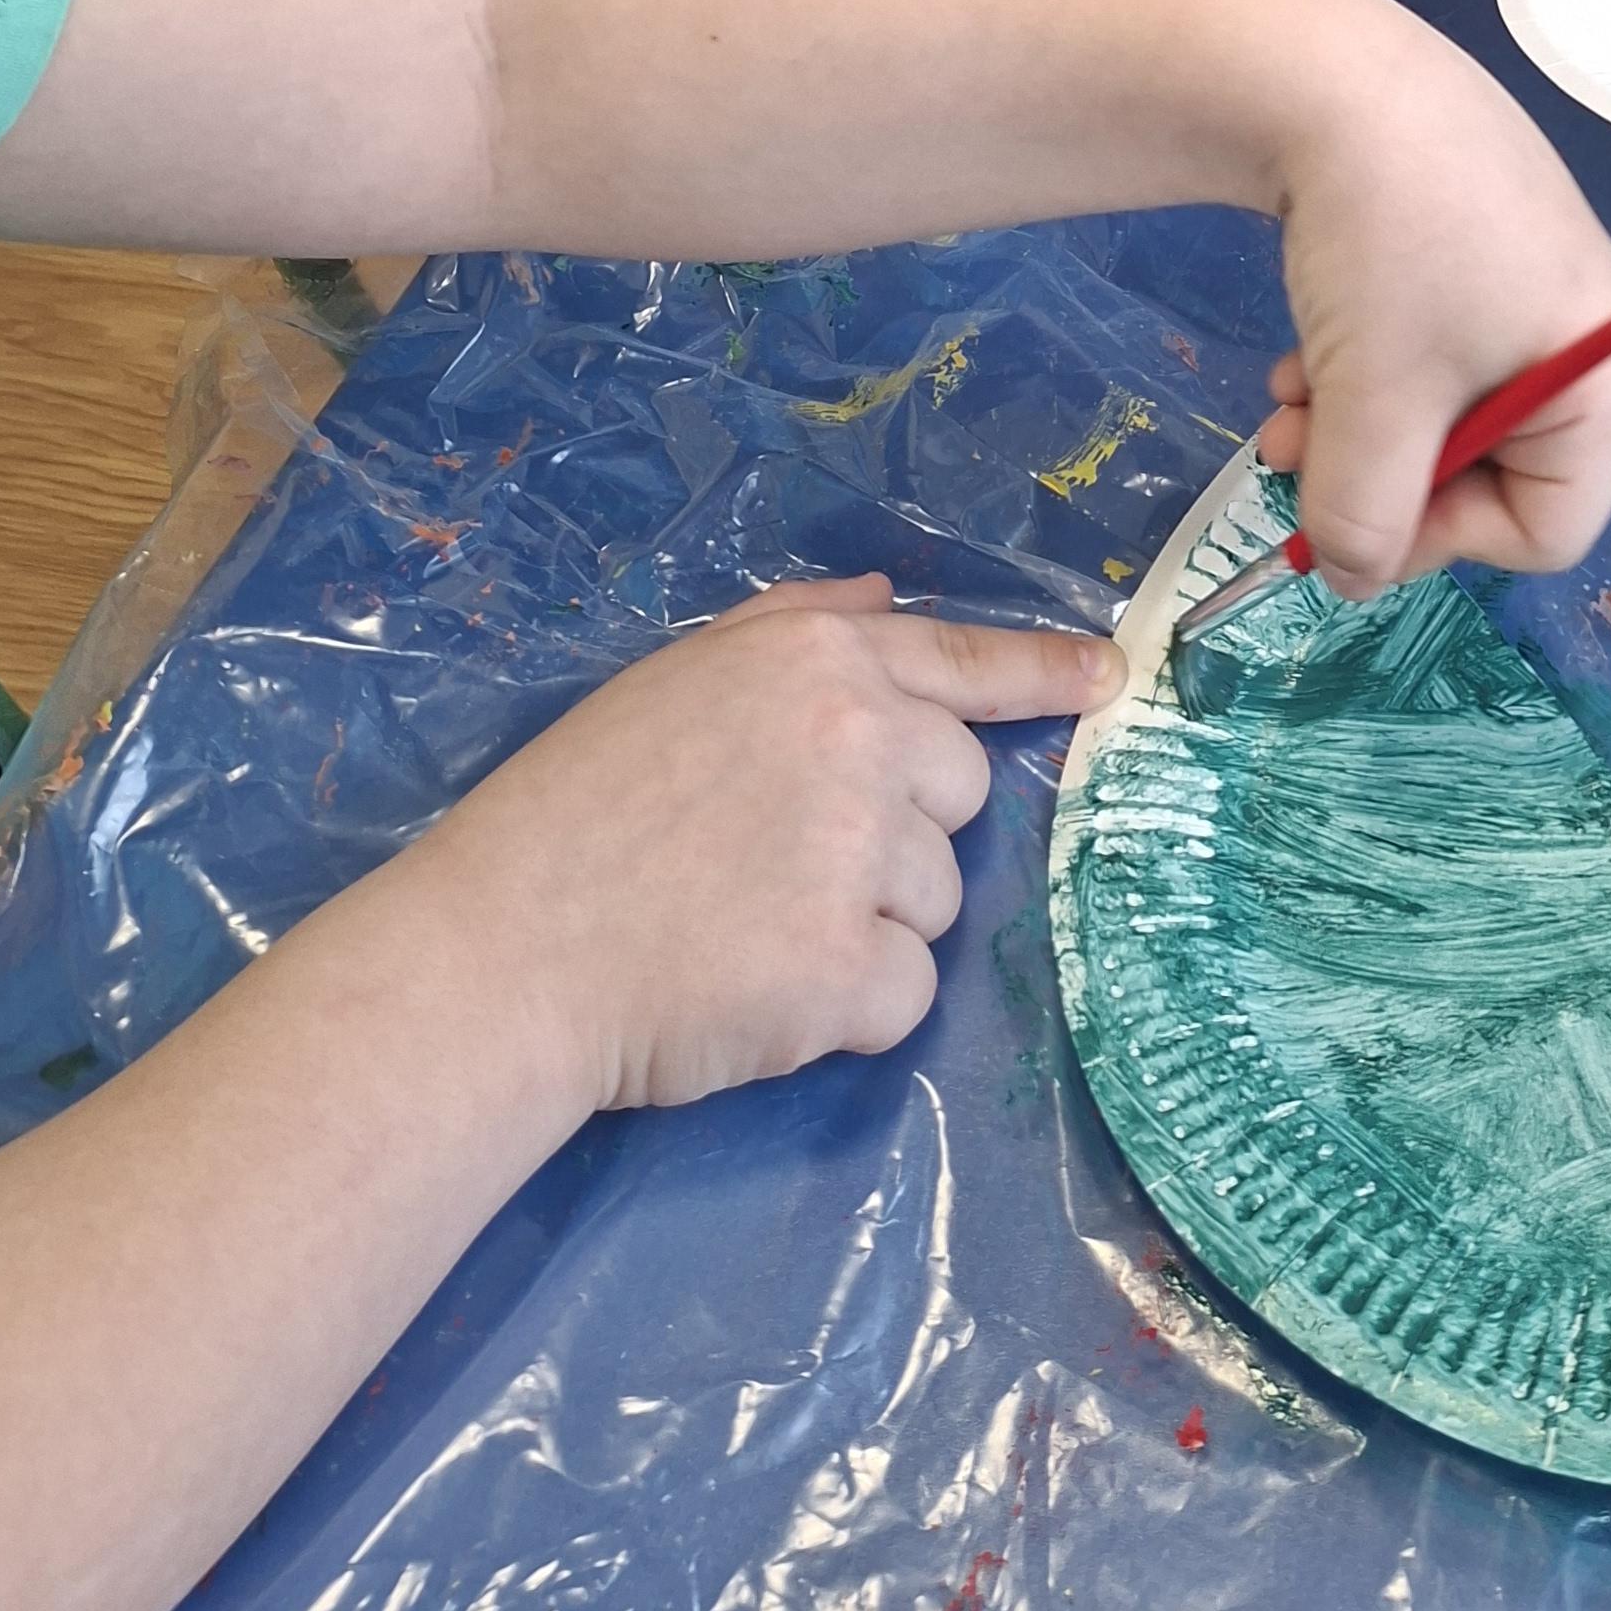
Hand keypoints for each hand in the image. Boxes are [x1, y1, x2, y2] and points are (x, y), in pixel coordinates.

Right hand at [408, 579, 1118, 1116]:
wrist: (501, 952)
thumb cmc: (572, 814)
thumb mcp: (674, 679)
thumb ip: (791, 629)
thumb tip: (884, 598)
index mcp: (816, 660)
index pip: (963, 659)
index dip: (1044, 673)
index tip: (1108, 678)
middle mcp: (859, 737)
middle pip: (958, 795)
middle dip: (897, 834)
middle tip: (777, 863)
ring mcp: (861, 852)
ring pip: (936, 902)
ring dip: (868, 926)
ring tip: (748, 928)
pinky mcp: (852, 967)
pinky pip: (904, 995)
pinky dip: (849, 1012)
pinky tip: (761, 994)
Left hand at [1252, 19, 1610, 599]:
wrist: (1337, 72)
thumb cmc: (1389, 248)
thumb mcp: (1377, 404)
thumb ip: (1366, 519)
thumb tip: (1350, 575)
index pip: (1546, 532)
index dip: (1441, 542)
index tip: (1354, 518)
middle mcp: (1593, 338)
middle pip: (1492, 473)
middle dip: (1384, 476)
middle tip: (1290, 460)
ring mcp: (1533, 284)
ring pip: (1444, 415)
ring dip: (1357, 426)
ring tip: (1284, 400)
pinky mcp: (1477, 244)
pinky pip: (1429, 351)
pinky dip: (1363, 366)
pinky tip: (1302, 350)